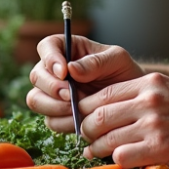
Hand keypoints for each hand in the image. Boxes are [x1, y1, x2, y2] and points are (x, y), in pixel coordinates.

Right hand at [26, 34, 144, 132]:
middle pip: (37, 76)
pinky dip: (63, 122)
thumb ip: (95, 62)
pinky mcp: (57, 114)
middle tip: (70, 96)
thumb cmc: (123, 71)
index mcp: (67, 48)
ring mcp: (53, 93)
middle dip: (52, 88)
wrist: (131, 97)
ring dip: (54, 107)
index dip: (50, 58)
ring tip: (76, 110)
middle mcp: (55, 70)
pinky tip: (80, 121)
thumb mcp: (117, 59)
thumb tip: (71, 69)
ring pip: (36, 99)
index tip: (64, 72)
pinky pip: (50, 120)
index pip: (47, 46)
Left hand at [77, 72, 168, 168]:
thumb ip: (145, 96)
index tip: (84, 119)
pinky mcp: (161, 148)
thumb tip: (113, 109)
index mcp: (151, 83)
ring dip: (96, 149)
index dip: (87, 108)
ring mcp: (154, 124)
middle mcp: (149, 100)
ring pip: (105, 137)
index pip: (103, 94)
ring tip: (96, 153)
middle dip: (87, 129)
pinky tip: (119, 162)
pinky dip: (116, 162)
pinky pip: (122, 157)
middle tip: (87, 138)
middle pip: (98, 115)